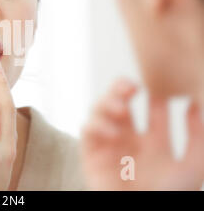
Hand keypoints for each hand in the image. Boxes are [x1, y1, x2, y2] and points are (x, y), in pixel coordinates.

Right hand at [80, 78, 203, 189]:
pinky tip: (113, 132)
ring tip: (121, 108)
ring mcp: (108, 144)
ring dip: (107, 103)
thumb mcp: (193, 166)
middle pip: (120, 101)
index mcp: (153, 141)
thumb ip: (198, 136)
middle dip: (121, 89)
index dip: (153, 92)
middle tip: (131, 86)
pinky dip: (97, 124)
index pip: (150, 107)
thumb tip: (194, 104)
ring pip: (100, 110)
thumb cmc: (170, 195)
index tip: (157, 85)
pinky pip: (87, 129)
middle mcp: (128, 139)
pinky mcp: (91, 154)